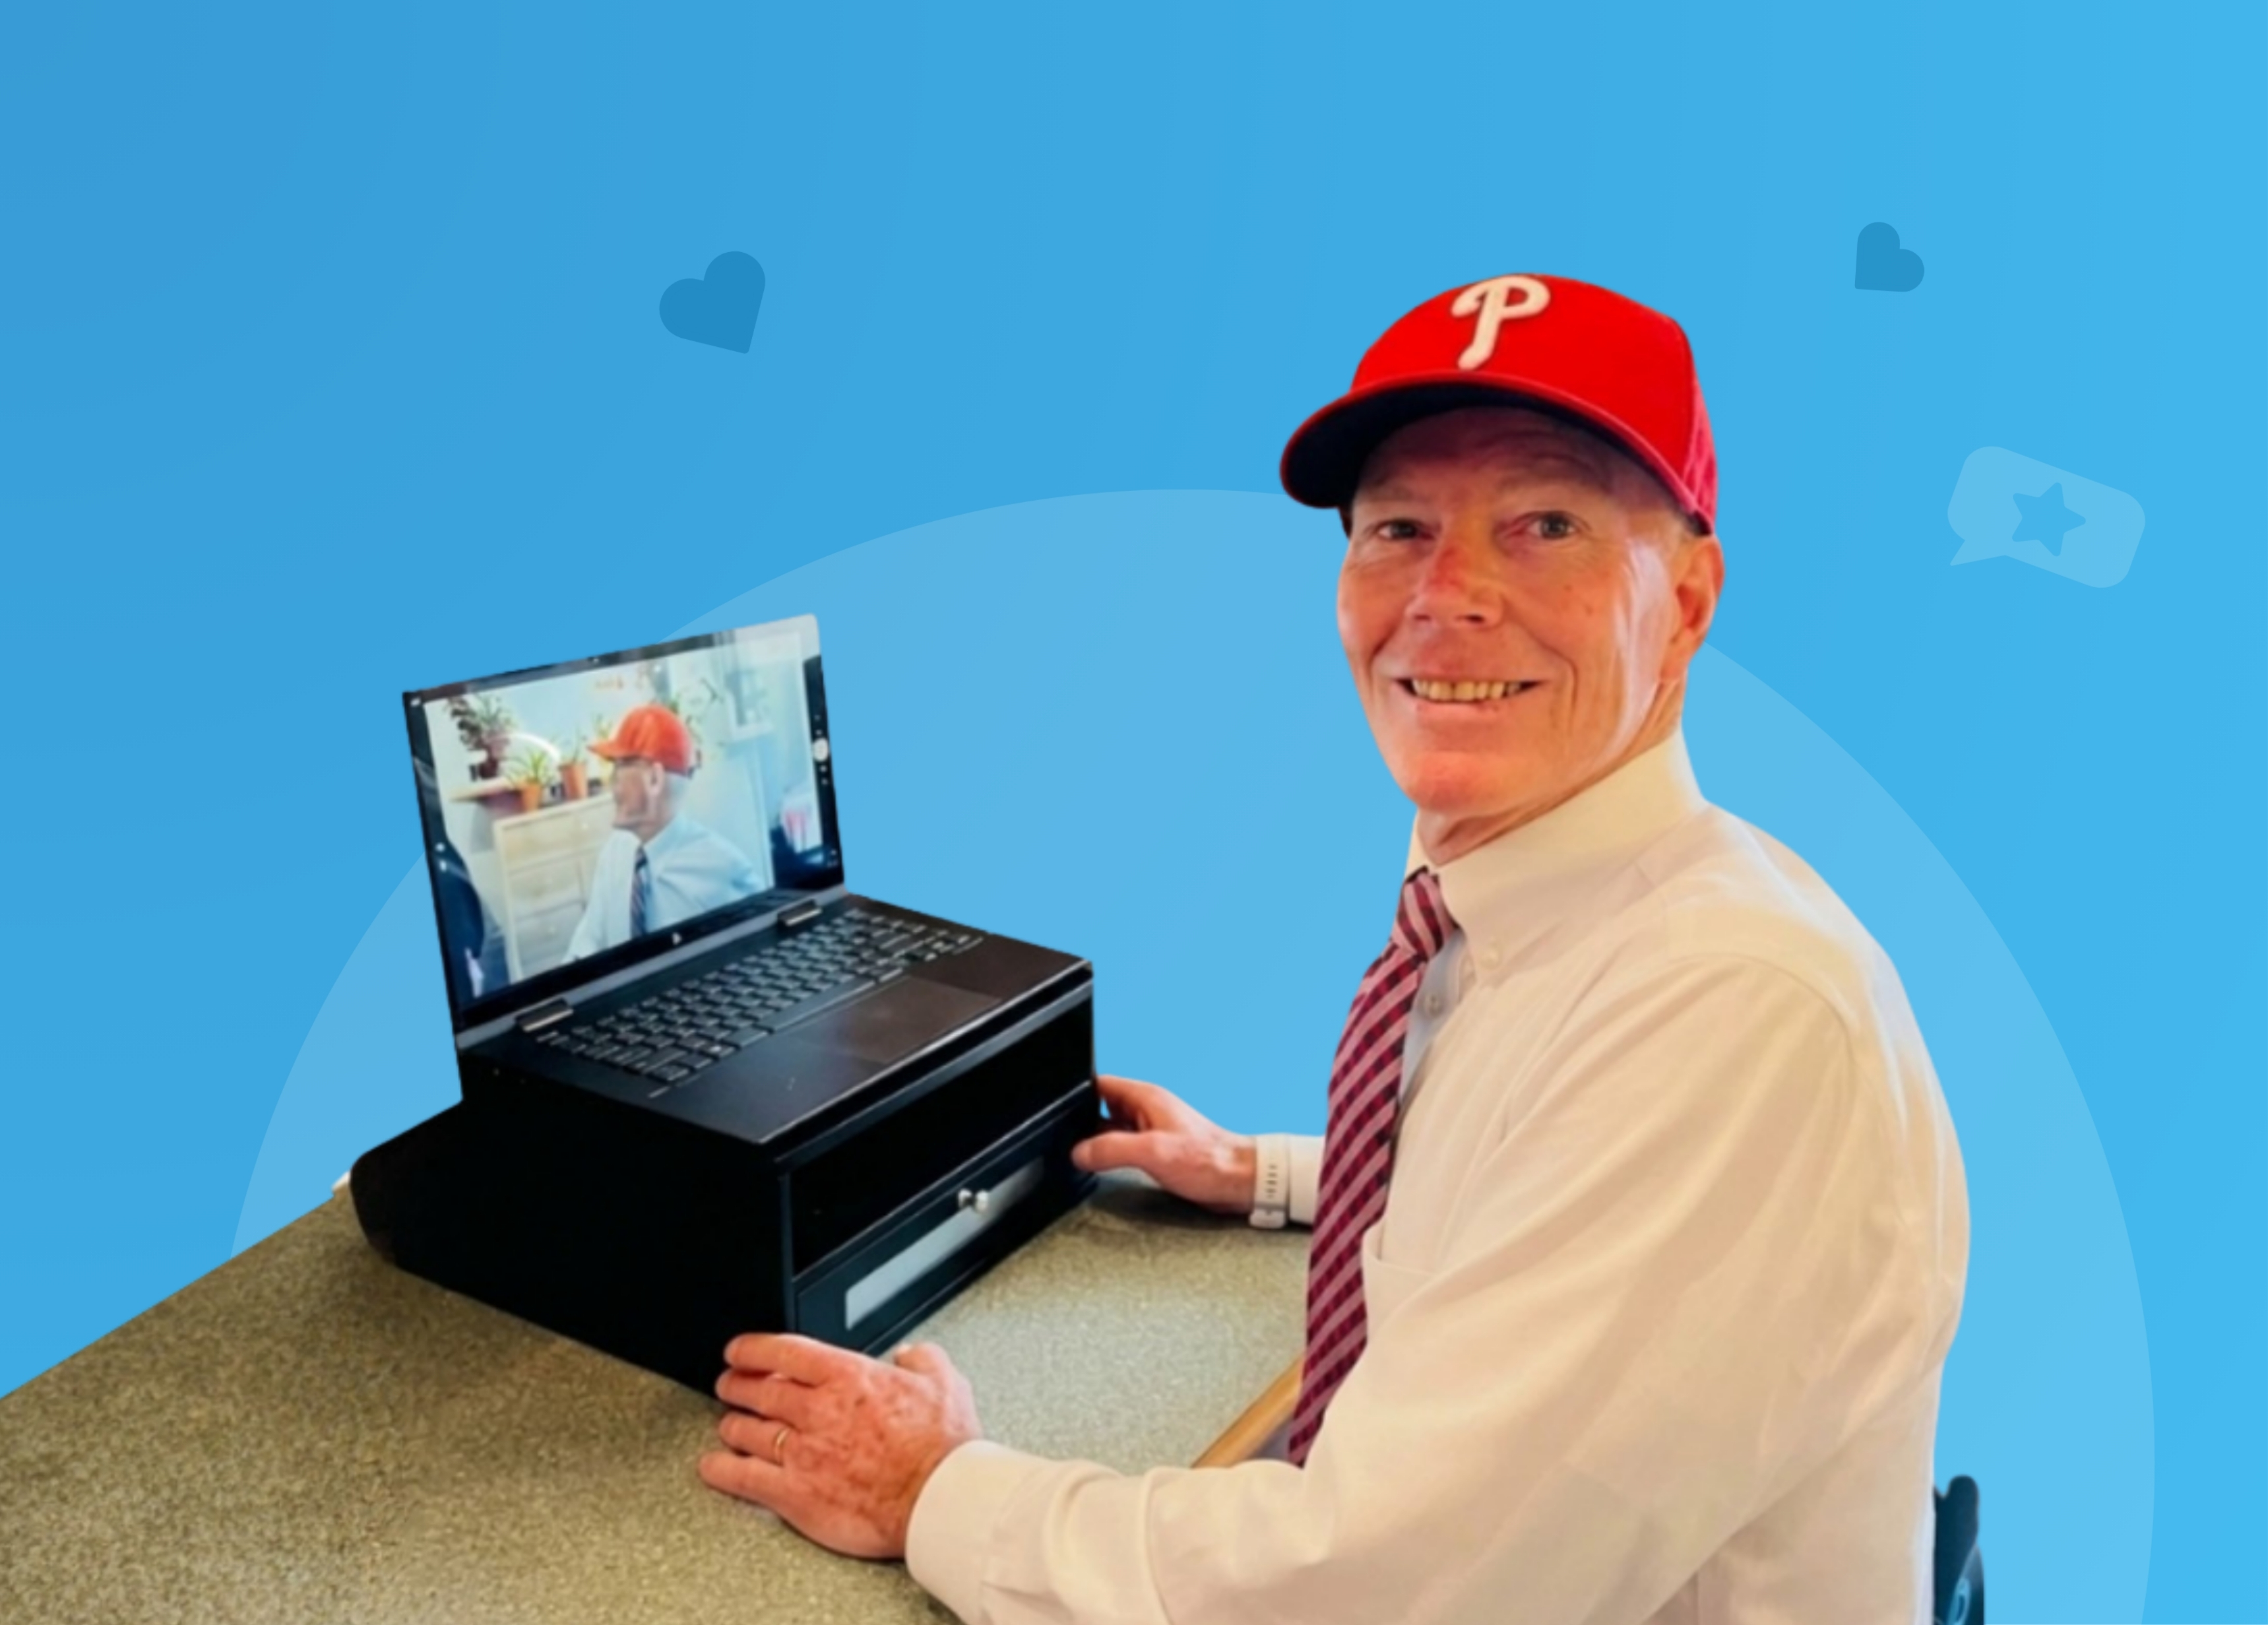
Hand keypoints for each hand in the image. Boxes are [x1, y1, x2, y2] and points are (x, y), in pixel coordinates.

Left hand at [698, 1334, 981, 1559]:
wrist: (939, 1501)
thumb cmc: (942, 1449)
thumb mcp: (946, 1382)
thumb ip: (923, 1359)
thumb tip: (909, 1353)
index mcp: (847, 1377)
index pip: (783, 1351)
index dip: (752, 1348)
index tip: (739, 1351)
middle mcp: (816, 1410)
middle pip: (757, 1389)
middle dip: (736, 1384)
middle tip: (729, 1384)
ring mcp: (801, 1453)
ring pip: (746, 1431)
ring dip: (732, 1424)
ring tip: (728, 1424)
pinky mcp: (794, 1494)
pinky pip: (742, 1478)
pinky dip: (721, 1470)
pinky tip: (713, 1466)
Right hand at [1071, 1073, 1256, 1214]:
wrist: (1239, 1181)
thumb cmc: (1208, 1161)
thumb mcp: (1154, 1153)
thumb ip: (1112, 1150)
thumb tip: (1079, 1152)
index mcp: (1145, 1098)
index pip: (1100, 1084)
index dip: (1076, 1094)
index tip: (1056, 1110)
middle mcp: (1147, 1110)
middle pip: (1101, 1107)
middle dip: (1081, 1121)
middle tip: (1061, 1139)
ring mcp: (1151, 1130)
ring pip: (1111, 1129)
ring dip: (1096, 1141)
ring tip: (1077, 1155)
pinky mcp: (1157, 1151)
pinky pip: (1123, 1147)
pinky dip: (1109, 1155)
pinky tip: (1100, 1168)